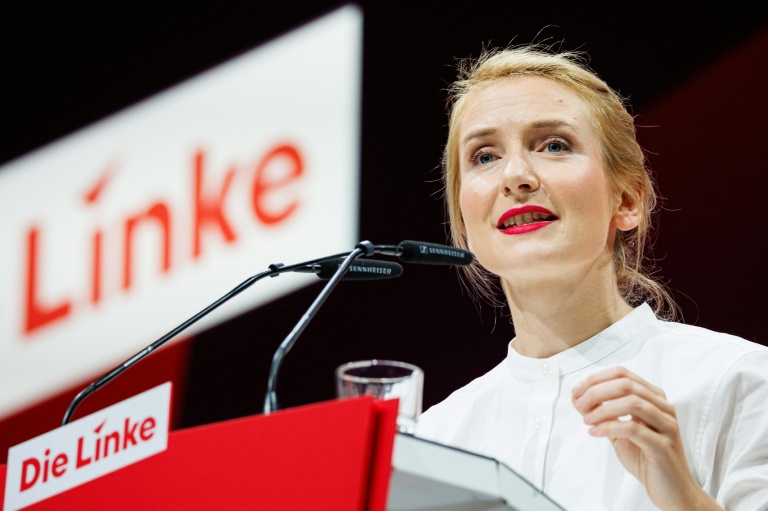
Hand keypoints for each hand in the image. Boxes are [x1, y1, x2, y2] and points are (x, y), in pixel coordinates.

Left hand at [571, 366, 720, 510]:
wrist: (672, 490)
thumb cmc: (646, 458)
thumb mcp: (618, 432)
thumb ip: (601, 413)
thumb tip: (576, 397)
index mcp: (653, 398)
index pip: (622, 374)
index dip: (596, 379)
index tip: (577, 391)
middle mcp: (663, 407)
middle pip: (626, 384)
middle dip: (596, 391)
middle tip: (580, 404)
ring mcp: (666, 425)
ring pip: (632, 402)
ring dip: (602, 409)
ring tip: (587, 420)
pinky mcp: (664, 446)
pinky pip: (633, 428)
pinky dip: (609, 427)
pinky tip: (595, 432)